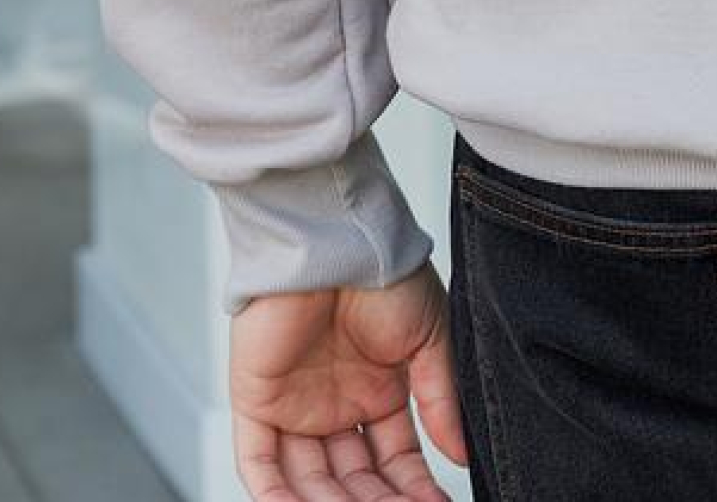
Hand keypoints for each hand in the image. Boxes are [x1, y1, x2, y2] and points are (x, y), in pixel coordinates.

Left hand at [228, 260, 467, 499]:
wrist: (336, 240)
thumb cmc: (383, 273)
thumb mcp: (429, 338)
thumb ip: (441, 399)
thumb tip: (461, 455)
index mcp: (377, 390)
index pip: (393, 460)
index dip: (411, 490)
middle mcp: (335, 405)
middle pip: (352, 479)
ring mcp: (293, 408)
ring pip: (308, 481)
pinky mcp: (255, 403)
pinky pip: (258, 466)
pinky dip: (276, 497)